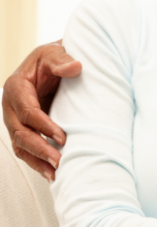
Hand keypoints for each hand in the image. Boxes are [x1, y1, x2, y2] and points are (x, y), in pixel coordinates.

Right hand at [2, 40, 80, 179]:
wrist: (51, 63)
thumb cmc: (53, 58)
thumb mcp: (55, 52)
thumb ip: (62, 60)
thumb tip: (76, 67)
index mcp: (16, 87)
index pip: (27, 112)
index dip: (43, 126)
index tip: (62, 137)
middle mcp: (11, 106)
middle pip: (20, 133)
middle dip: (39, 148)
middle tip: (59, 160)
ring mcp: (15, 119)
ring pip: (20, 145)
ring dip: (36, 161)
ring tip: (54, 174)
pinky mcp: (24, 128)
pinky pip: (25, 148)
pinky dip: (36, 161)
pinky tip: (50, 173)